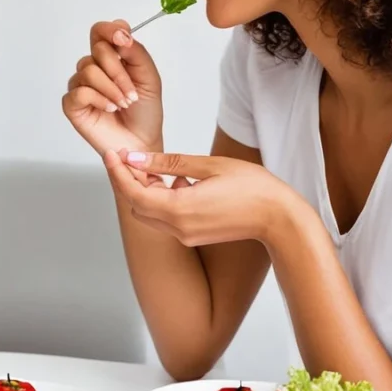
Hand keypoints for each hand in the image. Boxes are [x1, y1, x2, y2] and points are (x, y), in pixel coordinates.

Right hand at [62, 20, 163, 154]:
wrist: (142, 141)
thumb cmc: (145, 111)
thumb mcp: (149, 77)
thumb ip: (136, 52)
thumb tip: (121, 34)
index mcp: (112, 57)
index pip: (101, 31)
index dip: (110, 30)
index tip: (123, 39)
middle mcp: (93, 67)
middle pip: (97, 49)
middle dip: (119, 71)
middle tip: (132, 92)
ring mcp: (81, 85)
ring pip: (88, 70)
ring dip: (112, 88)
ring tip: (123, 104)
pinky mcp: (72, 104)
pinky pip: (80, 91)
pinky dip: (99, 99)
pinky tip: (109, 109)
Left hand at [102, 149, 300, 247]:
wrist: (280, 218)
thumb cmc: (252, 187)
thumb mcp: (208, 166)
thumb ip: (168, 163)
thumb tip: (136, 159)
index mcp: (179, 210)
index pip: (133, 193)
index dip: (117, 173)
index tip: (112, 154)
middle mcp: (178, 228)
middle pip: (137, 206)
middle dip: (130, 182)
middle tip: (134, 158)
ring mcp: (186, 235)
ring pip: (150, 213)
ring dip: (147, 191)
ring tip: (161, 168)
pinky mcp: (194, 236)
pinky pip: (167, 218)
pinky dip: (164, 199)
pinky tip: (183, 181)